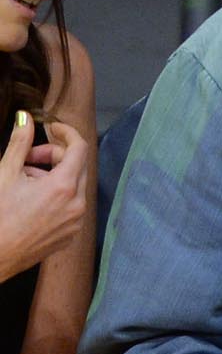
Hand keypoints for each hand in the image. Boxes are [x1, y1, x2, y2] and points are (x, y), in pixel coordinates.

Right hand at [0, 114, 87, 283]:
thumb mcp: (6, 172)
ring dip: (53, 175)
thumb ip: (20, 143)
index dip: (68, 133)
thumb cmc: (0, 214)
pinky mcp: (71, 234)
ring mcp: (76, 222)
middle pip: (77, 166)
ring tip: (25, 179)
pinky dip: (56, 195)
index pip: (80, 149)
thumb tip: (25, 119)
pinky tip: (32, 199)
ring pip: (73, 187)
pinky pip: (70, 206)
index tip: (53, 128)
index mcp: (64, 187)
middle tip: (29, 157)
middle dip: (55, 155)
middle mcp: (77, 205)